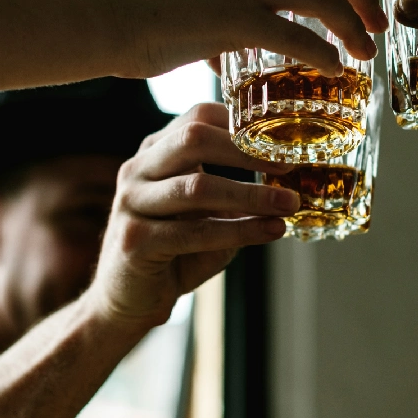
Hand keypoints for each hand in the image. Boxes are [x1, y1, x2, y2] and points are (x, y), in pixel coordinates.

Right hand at [87, 102, 298, 327]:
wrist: (127, 301)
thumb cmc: (173, 252)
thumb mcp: (207, 213)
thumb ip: (235, 193)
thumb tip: (289, 181)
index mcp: (154, 152)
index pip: (198, 116)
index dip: (241, 123)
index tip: (282, 139)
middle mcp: (137, 169)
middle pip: (193, 138)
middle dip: (246, 150)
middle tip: (289, 164)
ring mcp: (131, 202)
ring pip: (197, 186)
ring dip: (251, 194)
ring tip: (288, 203)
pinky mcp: (134, 239)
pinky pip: (195, 231)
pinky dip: (240, 230)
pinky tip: (270, 231)